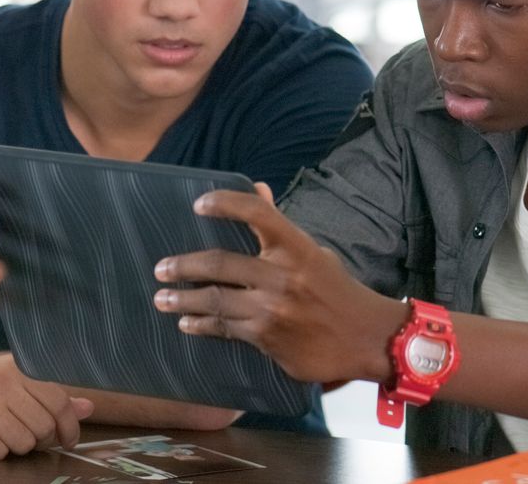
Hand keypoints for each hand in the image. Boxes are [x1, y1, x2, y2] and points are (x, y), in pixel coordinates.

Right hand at [0, 353, 93, 458]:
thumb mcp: (11, 384)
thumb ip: (49, 397)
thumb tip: (87, 407)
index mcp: (18, 367)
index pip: (59, 400)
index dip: (69, 426)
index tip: (68, 439)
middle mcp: (1, 380)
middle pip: (43, 426)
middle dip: (38, 439)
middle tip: (24, 436)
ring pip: (22, 441)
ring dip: (15, 446)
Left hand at [152, 184, 408, 383]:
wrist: (365, 338)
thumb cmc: (337, 290)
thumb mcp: (314, 252)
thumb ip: (280, 226)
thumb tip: (257, 189)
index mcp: (297, 247)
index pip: (257, 214)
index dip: (225, 204)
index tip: (199, 204)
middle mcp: (283, 275)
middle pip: (220, 263)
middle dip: (185, 265)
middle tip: (162, 268)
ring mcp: (272, 309)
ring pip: (215, 299)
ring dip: (183, 299)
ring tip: (162, 298)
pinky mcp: (266, 338)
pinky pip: (225, 328)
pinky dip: (202, 324)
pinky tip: (188, 322)